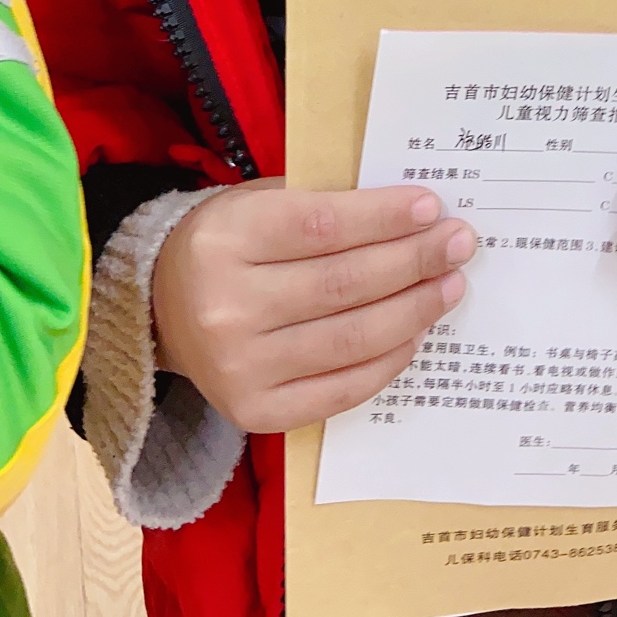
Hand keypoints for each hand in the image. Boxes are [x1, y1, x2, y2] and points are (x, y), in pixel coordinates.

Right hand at [152, 179, 475, 430]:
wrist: (158, 310)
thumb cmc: (227, 244)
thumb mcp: (257, 203)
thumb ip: (321, 205)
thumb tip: (411, 214)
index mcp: (224, 240)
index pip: (320, 226)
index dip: (382, 217)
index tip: (431, 207)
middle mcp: (226, 307)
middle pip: (343, 284)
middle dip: (413, 261)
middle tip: (458, 243)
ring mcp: (239, 368)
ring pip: (350, 340)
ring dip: (413, 310)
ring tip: (450, 285)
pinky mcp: (254, 413)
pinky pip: (340, 391)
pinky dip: (386, 362)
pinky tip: (416, 332)